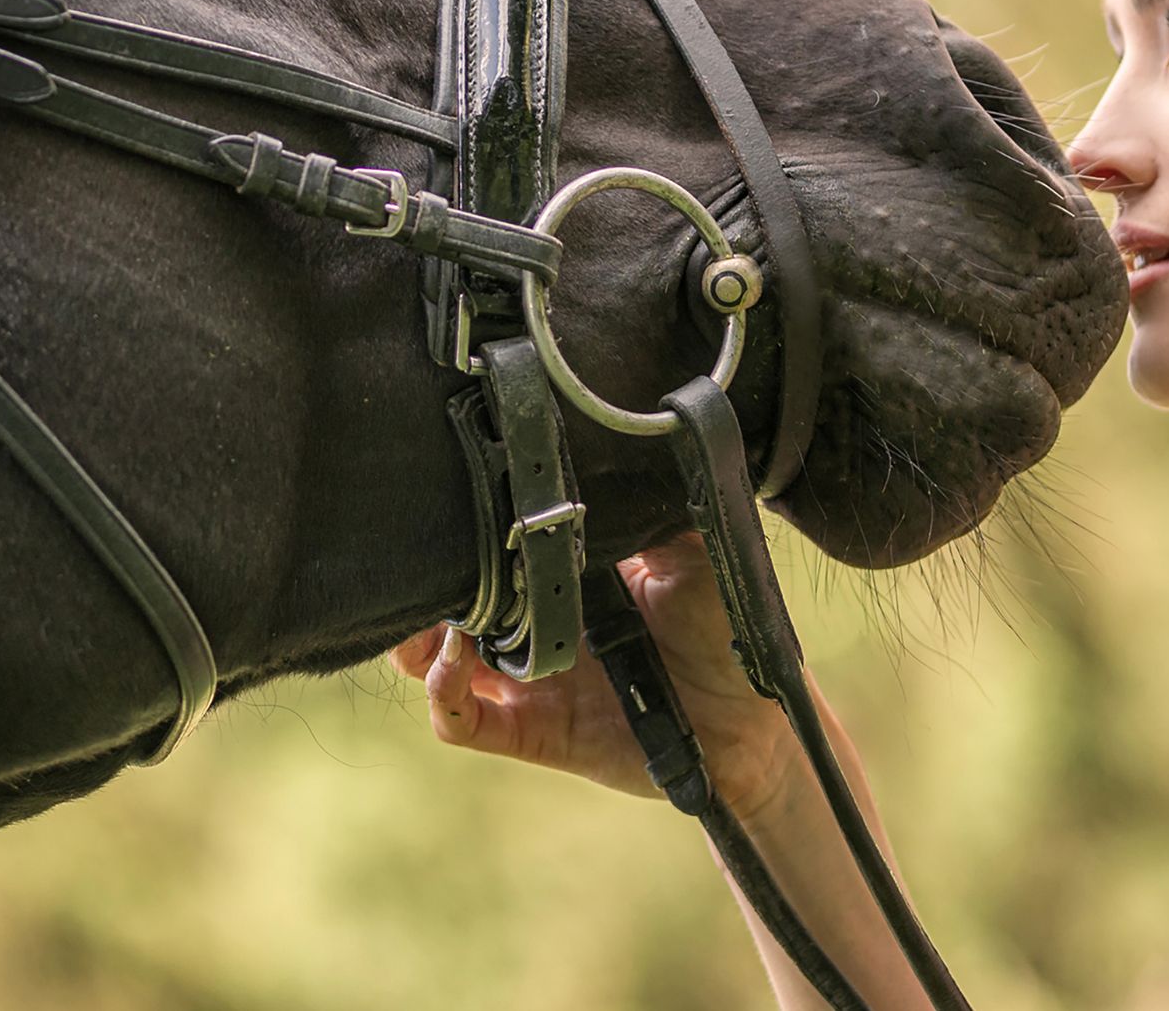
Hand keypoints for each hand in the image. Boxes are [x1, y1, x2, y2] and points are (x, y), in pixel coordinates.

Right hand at [387, 530, 802, 816]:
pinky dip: (442, 689)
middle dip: (420, 582)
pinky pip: (461, 720)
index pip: (490, 543)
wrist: (752, 722)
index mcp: (565, 573)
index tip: (444, 497)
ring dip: (416, 637)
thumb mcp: (694, 549)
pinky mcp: (531, 732)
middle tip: (416, 559)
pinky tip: (455, 657)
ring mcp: (527, 679)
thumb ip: (654, 502)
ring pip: (433, 659)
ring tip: (429, 611)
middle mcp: (536, 622)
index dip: (460, 527)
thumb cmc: (725, 629)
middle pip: (445, 600)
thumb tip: (627, 437)